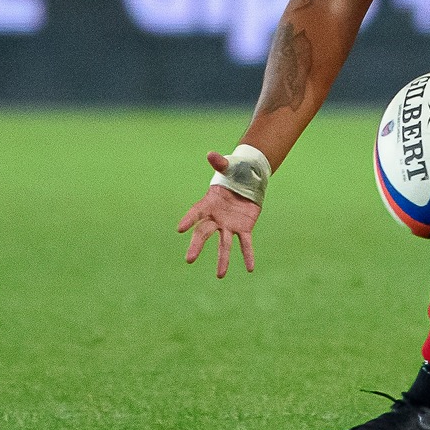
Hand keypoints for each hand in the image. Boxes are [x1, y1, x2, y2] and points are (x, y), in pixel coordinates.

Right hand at [176, 151, 259, 277]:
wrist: (248, 178)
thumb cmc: (235, 170)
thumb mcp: (229, 165)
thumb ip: (220, 162)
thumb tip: (211, 154)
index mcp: (209, 202)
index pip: (196, 212)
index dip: (189, 220)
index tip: (180, 229)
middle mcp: (216, 217)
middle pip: (205, 233)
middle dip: (197, 246)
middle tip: (189, 260)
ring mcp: (229, 225)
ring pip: (224, 244)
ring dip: (223, 259)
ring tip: (221, 275)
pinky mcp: (244, 228)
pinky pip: (246, 244)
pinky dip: (248, 255)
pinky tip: (249, 269)